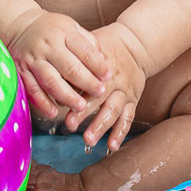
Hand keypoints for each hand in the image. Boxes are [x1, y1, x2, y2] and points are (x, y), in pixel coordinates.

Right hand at [5, 9, 109, 120]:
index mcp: (63, 33)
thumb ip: (88, 43)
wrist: (20, 25)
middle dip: (86, 82)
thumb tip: (104, 62)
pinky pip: (32, 89)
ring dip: (66, 96)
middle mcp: (47, 46)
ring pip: (51, 81)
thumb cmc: (52, 29)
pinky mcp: (21, 70)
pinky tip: (53, 112)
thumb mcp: (71, 27)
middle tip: (99, 93)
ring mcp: (33, 59)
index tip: (108, 76)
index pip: (84, 50)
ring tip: (80, 107)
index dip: (97, 64)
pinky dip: (43, 102)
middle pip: (69, 67)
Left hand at [65, 23, 147, 152]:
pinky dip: (120, 132)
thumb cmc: (106, 45)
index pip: (86, 81)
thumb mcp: (90, 45)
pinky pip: (128, 118)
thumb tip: (54, 76)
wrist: (136, 45)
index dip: (74, 94)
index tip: (62, 105)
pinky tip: (112, 146)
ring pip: (113, 110)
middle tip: (70, 125)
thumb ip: (74, 60)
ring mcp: (124, 91)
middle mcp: (114, 80)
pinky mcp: (133, 100)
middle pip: (99, 98)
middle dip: (84, 113)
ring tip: (89, 140)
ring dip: (101, 126)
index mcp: (101, 66)